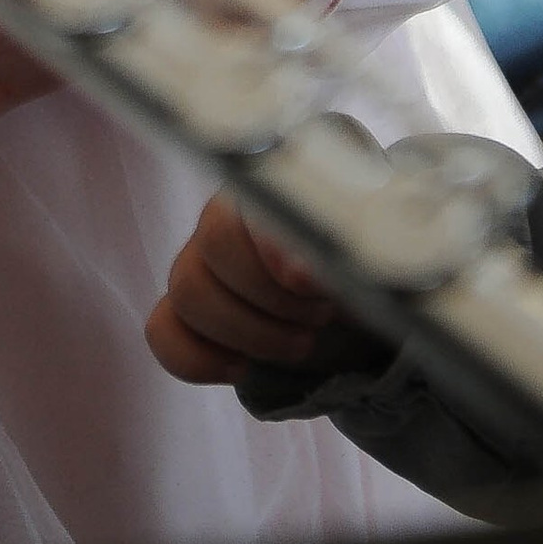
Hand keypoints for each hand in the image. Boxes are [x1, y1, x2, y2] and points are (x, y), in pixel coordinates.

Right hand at [147, 194, 371, 390]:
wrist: (371, 294)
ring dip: (250, 331)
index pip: (249, 193)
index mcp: (273, 177)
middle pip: (212, 242)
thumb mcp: (379, 243)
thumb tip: (299, 270)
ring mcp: (202, 258)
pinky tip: (244, 366)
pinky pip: (162, 330)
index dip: (272, 246)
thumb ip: (349, 240)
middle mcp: (227, 209)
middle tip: (321, 313)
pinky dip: (198, 358)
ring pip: (185, 288)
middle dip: (272, 296)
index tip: (312, 285)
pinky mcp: (192, 309)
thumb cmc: (374, 255)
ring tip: (302, 339)